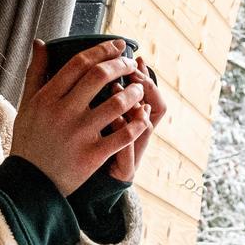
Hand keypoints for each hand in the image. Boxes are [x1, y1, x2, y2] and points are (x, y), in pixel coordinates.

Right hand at [8, 38, 143, 193]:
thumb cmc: (29, 140)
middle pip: (100, 76)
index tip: (119, 45)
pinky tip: (141, 117)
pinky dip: (136, 123)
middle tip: (131, 64)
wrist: (29, 183)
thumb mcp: (26, 104)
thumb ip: (36, 72)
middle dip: (122, 65)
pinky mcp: (92, 155)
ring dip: (134, 93)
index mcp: (48, 97)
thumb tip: (42, 43)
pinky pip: (123, 135)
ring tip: (139, 90)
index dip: (103, 49)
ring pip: (117, 104)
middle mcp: (64, 112)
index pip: (80, 63)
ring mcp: (79, 134)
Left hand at [101, 52, 167, 183]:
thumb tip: (103, 62)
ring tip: (117, 89)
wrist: (87, 186)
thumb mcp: (100, 118)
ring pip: (145, 126)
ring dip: (132, 106)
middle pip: (157, 106)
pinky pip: (129, 148)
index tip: (137, 58)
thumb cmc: (91, 147)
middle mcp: (139, 135)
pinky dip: (123, 132)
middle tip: (131, 71)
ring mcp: (135, 151)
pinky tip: (113, 119)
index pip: (151, 93)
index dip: (147, 76)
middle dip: (144, 86)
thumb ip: (103, 92)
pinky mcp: (125, 168)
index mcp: (135, 120)